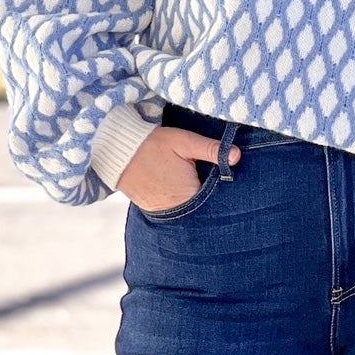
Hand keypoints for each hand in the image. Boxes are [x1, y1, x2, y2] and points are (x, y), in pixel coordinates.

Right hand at [117, 125, 240, 212]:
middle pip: (205, 207)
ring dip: (197, 199)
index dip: (225, 192)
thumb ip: (211, 149)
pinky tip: (182, 186)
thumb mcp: (184, 141)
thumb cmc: (152, 144)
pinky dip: (182, 200)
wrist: (117, 152)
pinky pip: (176, 209)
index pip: (218, 201)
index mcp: (189, 196)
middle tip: (212, 178)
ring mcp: (164, 213)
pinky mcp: (155, 210)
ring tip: (194, 182)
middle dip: (212, 196)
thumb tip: (237, 156)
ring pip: (191, 209)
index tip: (231, 181)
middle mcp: (178, 210)